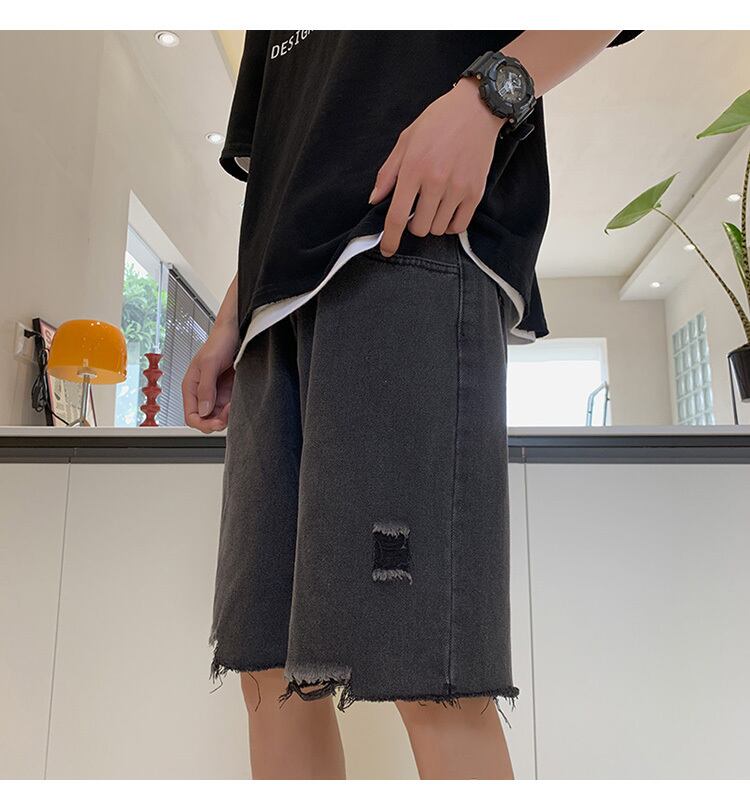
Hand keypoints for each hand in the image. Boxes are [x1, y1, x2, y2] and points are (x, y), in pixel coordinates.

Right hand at [182, 320, 238, 433]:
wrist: (234, 332)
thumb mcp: (209, 364)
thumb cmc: (218, 342)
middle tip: (228, 413)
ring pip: (218, 416)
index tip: (216, 422)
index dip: (202, 424)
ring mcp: (215, 393)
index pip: (191, 416)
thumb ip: (205, 388)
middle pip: (205, 419)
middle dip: (216, 421)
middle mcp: (201, 392)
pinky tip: (237, 401)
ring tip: (234, 404)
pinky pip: (228, 408)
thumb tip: (204, 410)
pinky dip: (233, 409)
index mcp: (191, 387)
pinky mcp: (227, 391)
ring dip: (226, 415)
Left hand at [369, 77, 504, 256]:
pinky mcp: (476, 192)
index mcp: (413, 169)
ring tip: (434, 206)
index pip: (396, 216)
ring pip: (438, 229)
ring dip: (432, 223)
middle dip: (413, 225)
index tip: (387, 250)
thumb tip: (374, 200)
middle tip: (416, 210)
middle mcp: (436, 181)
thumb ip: (388, 173)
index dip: (390, 239)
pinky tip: (447, 211)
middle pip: (419, 228)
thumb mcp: (406, 140)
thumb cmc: (438, 121)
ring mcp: (458, 188)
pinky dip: (450, 225)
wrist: (477, 109)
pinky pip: (459, 226)